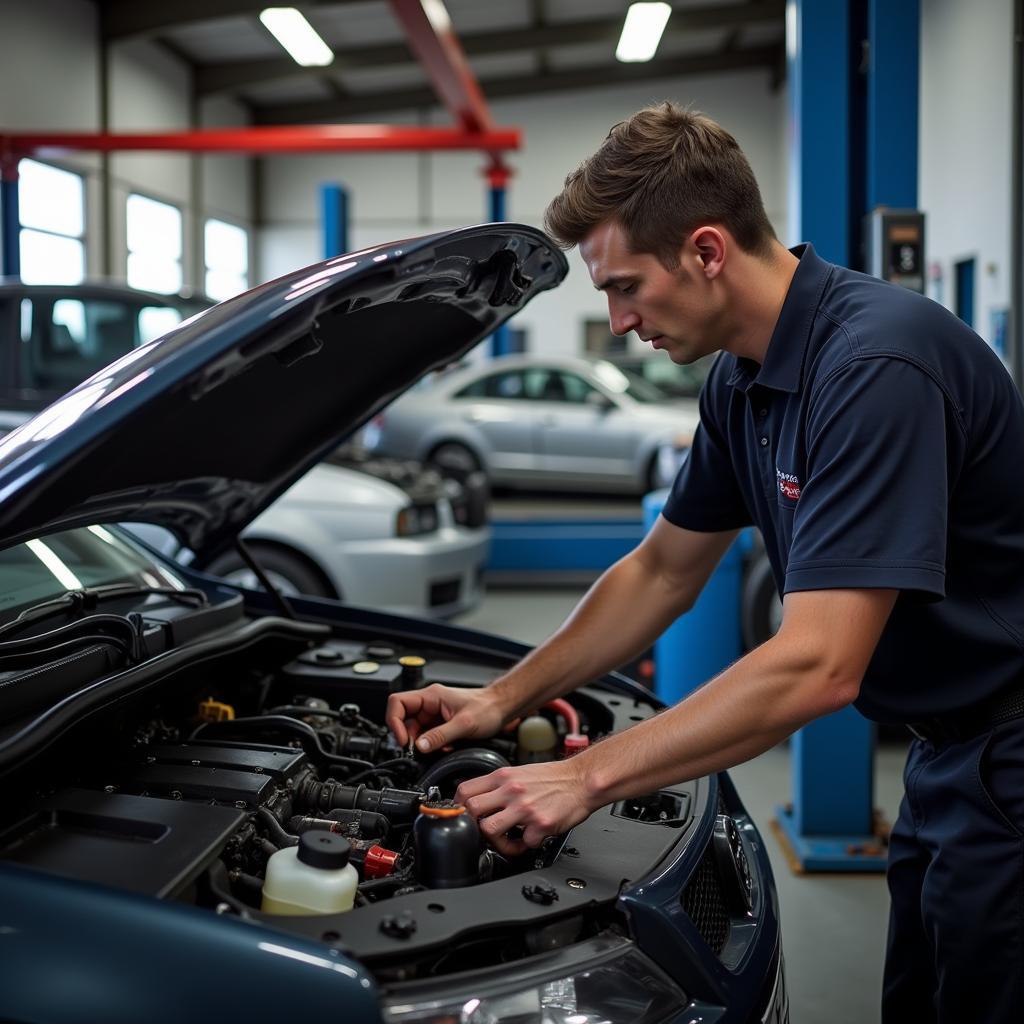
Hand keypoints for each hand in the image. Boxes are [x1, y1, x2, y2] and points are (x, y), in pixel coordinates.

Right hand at [386, 683, 505, 752]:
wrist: (502, 708)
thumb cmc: (487, 708)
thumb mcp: (464, 724)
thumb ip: (440, 735)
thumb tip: (419, 746)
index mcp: (431, 696)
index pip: (398, 703)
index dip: (395, 722)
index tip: (403, 740)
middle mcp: (429, 703)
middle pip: (403, 719)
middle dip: (408, 737)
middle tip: (417, 750)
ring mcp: (434, 713)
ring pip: (414, 730)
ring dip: (421, 743)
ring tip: (435, 749)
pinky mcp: (440, 724)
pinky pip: (426, 736)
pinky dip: (431, 745)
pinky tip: (443, 748)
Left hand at [455, 757, 594, 855]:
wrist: (583, 779)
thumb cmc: (553, 777)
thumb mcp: (519, 771)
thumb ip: (498, 785)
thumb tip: (480, 799)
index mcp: (504, 776)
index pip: (465, 789)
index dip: (456, 805)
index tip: (460, 814)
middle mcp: (511, 790)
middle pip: (471, 810)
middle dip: (472, 824)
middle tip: (481, 830)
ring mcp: (525, 808)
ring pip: (489, 831)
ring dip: (495, 841)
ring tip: (506, 839)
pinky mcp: (540, 825)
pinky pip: (522, 844)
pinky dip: (525, 845)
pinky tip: (530, 837)